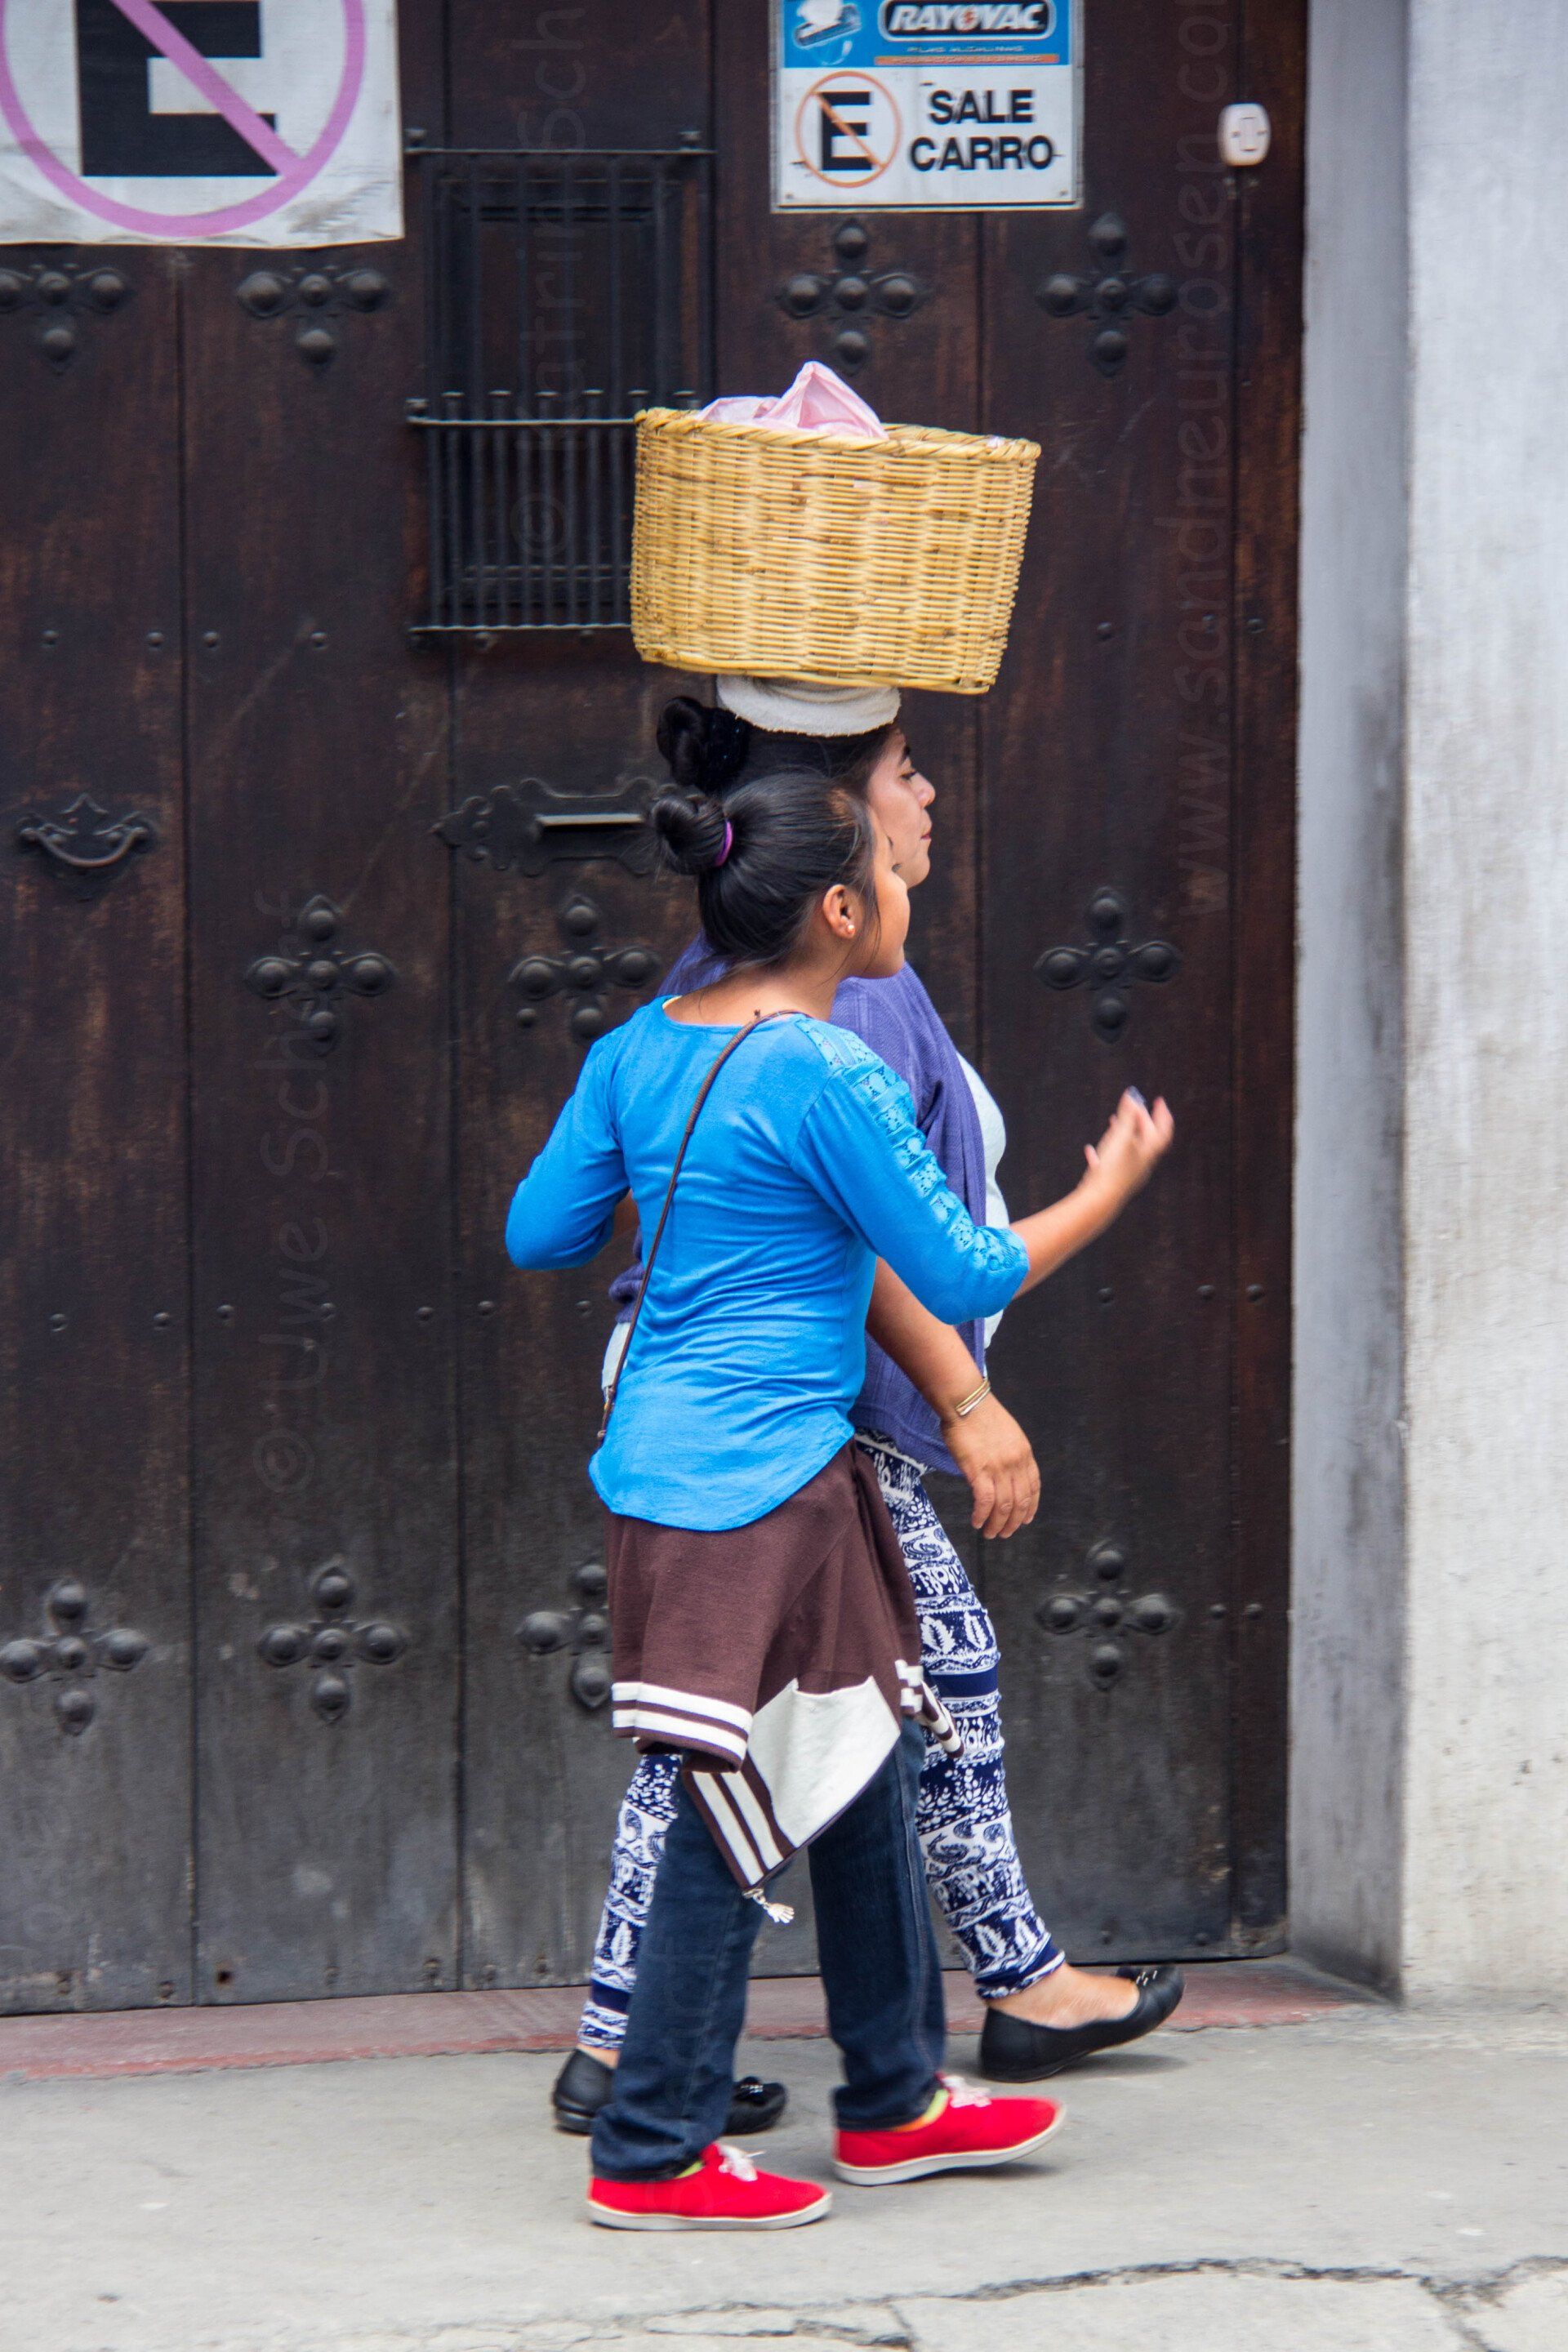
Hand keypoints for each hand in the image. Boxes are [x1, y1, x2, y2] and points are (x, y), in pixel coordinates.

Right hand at [941, 1390, 1040, 1539]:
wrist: (965, 1402)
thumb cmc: (980, 1414)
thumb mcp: (1007, 1433)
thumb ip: (1009, 1453)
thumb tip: (1002, 1471)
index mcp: (1024, 1453)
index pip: (1034, 1487)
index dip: (1031, 1507)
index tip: (1026, 1519)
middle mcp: (1016, 1463)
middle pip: (1021, 1501)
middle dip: (1014, 1522)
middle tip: (1005, 1533)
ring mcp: (999, 1468)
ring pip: (1004, 1506)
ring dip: (998, 1524)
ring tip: (990, 1533)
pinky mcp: (979, 1471)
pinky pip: (985, 1501)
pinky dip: (982, 1515)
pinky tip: (977, 1522)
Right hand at [1082, 1089, 1174, 1211]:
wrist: (1099, 1200)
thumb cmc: (1113, 1168)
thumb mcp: (1121, 1136)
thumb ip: (1127, 1115)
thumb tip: (1132, 1094)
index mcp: (1148, 1153)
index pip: (1163, 1131)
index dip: (1162, 1114)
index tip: (1159, 1101)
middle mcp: (1142, 1164)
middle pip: (1147, 1139)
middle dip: (1141, 1120)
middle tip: (1135, 1107)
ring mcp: (1128, 1174)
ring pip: (1130, 1150)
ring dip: (1124, 1133)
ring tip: (1114, 1121)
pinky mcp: (1113, 1182)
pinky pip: (1111, 1163)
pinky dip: (1105, 1152)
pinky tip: (1090, 1150)